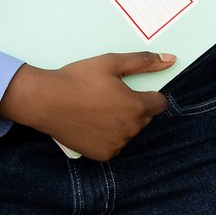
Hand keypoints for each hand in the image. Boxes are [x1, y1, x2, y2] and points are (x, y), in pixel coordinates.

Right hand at [0, 52, 173, 160]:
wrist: (45, 101)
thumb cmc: (77, 79)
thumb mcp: (111, 63)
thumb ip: (143, 62)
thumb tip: (170, 59)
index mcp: (136, 107)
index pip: (160, 103)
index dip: (148, 94)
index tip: (131, 89)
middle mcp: (130, 129)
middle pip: (144, 118)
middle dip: (134, 107)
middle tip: (109, 96)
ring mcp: (116, 144)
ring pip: (129, 132)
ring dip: (122, 122)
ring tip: (98, 108)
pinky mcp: (102, 155)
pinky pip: (115, 144)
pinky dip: (108, 136)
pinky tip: (92, 123)